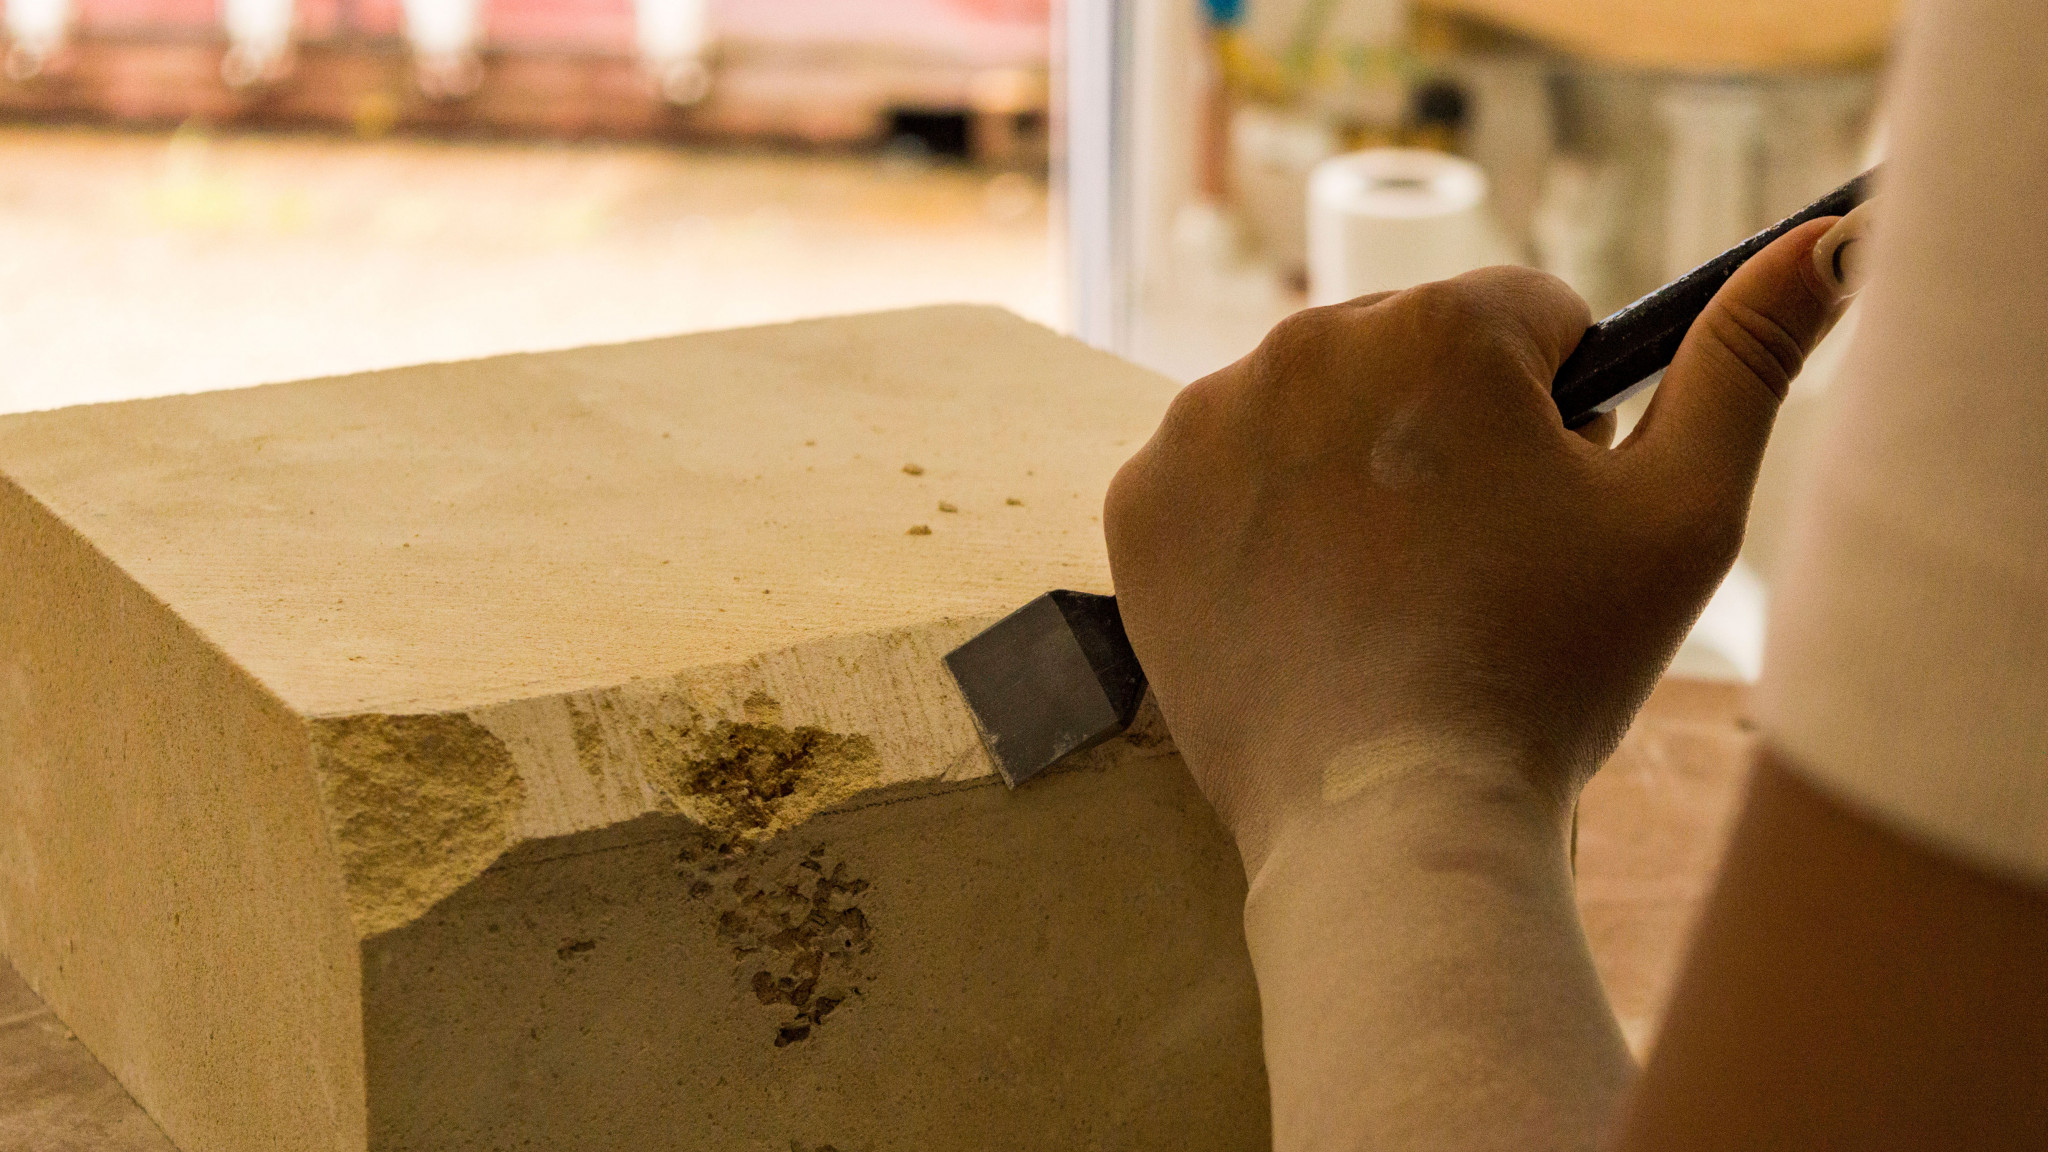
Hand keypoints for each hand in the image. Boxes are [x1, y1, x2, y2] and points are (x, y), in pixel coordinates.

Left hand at [1105, 220, 1849, 875]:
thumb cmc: (1546, 670)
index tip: (1545, 507)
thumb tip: (1814, 247)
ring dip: (1351, 471)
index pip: (1532, 317)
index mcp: (1440, 323)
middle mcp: (1304, 342)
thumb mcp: (1684, 514)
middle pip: (1412, 359)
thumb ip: (1746, 361)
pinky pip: (1222, 478)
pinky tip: (1301, 602)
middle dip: (1449, 434)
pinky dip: (1259, 526)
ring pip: (1313, 414)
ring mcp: (1204, 422)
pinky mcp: (1141, 501)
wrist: (1386, 821)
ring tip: (1385, 594)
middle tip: (1468, 568)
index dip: (1561, 413)